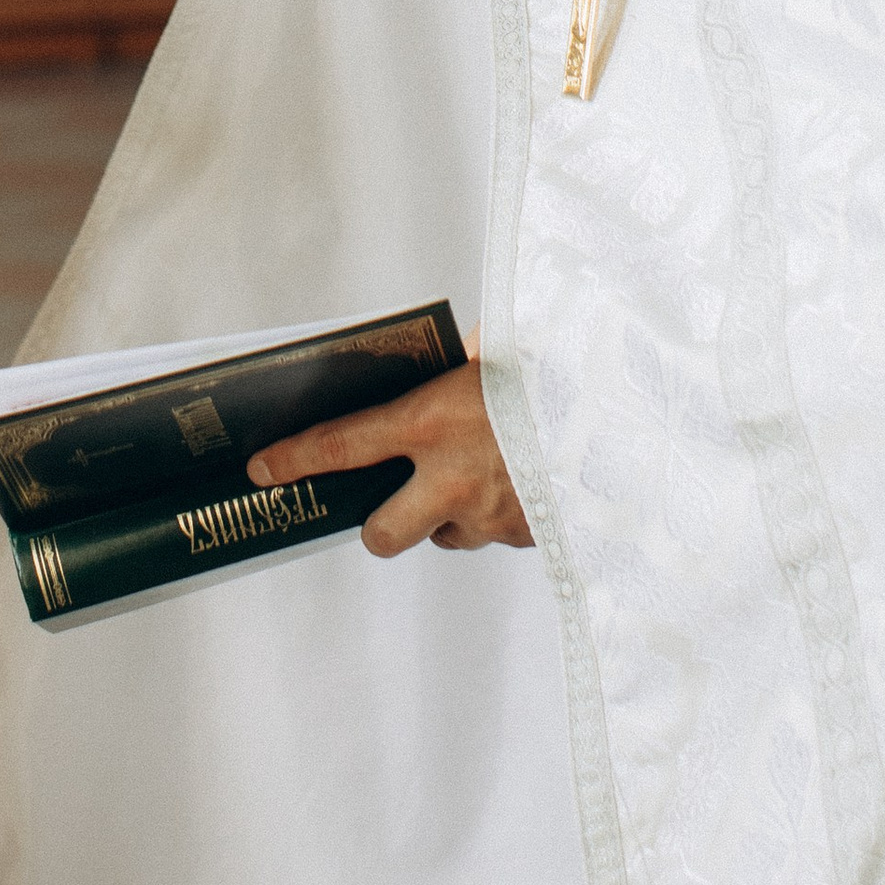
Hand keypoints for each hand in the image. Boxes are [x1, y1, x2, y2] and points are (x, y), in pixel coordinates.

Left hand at [247, 360, 530, 557]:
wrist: (626, 414)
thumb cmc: (552, 367)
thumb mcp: (495, 347)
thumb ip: (458, 358)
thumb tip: (438, 354)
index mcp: (431, 419)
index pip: (341, 446)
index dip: (294, 461)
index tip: (259, 470)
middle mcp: (451, 477)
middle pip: (381, 535)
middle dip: (378, 525)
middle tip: (388, 502)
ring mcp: (489, 516)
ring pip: (444, 538)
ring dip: (448, 517)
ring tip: (476, 475)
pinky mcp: (527, 537)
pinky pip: (496, 535)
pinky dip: (499, 515)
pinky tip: (520, 481)